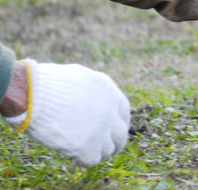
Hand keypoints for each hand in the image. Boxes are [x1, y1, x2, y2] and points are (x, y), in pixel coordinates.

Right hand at [2, 59, 129, 167]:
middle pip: (120, 134)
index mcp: (109, 92)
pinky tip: (74, 157)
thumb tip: (88, 97)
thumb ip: (90, 88)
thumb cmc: (48, 82)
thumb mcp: (79, 76)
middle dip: (114, 142)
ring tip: (85, 152)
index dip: (118, 122)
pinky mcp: (87, 146)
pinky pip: (92, 160)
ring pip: (108, 149)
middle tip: (106, 148)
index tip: (113, 129)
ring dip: (98, 152)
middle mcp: (110, 111)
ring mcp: (100, 130)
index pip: (123, 112)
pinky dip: (83, 161)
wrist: (33, 93)